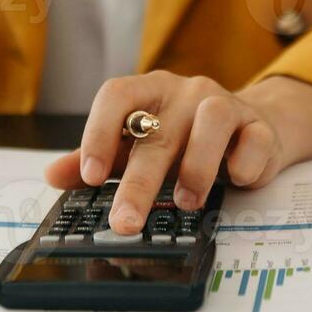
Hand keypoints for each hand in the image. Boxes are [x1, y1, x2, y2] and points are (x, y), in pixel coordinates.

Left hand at [44, 72, 311, 233]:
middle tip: (125, 221)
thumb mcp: (136, 146)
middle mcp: (185, 92)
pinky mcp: (259, 127)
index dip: (98, 132)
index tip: (88, 176)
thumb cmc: (183, 138)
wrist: (249, 128)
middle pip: (158, 132)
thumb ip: (98, 159)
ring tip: (186, 202)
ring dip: (196, 166)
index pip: (117, 96)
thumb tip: (52, 175)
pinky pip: (254, 139)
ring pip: (211, 120)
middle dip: (140, 182)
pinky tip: (236, 181)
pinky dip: (244, 163)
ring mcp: (224, 104)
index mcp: (149, 91)